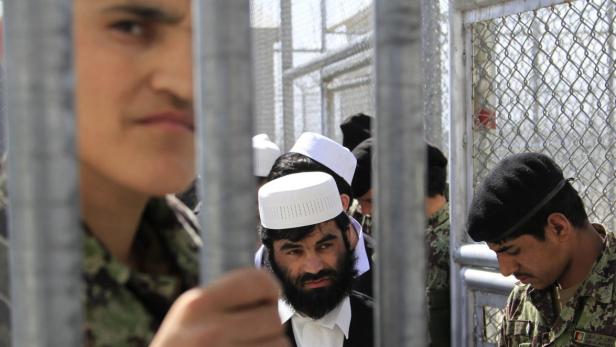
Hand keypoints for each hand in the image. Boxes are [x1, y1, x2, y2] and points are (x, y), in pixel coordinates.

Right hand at [150, 268, 288, 346]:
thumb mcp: (188, 314)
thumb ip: (223, 298)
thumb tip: (270, 288)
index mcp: (198, 304)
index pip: (257, 281)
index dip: (270, 289)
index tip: (267, 300)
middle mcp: (211, 331)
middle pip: (273, 318)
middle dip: (269, 327)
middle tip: (252, 334)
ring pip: (280, 344)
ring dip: (271, 346)